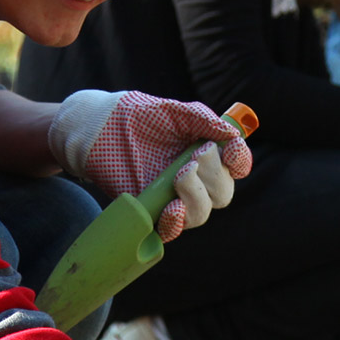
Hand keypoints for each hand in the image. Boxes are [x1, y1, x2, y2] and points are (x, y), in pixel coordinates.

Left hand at [47, 91, 254, 240]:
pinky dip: (175, 223)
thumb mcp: (171, 110)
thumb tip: (232, 134)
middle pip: (222, 193)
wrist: (99, 128)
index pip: (236, 164)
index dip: (240, 161)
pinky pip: (172, 229)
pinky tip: (170, 209)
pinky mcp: (152, 210)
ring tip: (179, 176)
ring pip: (201, 213)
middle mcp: (195, 178)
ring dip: (196, 198)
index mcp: (206, 151)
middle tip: (193, 157)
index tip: (231, 152)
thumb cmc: (137, 114)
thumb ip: (201, 117)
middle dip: (214, 176)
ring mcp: (174, 196)